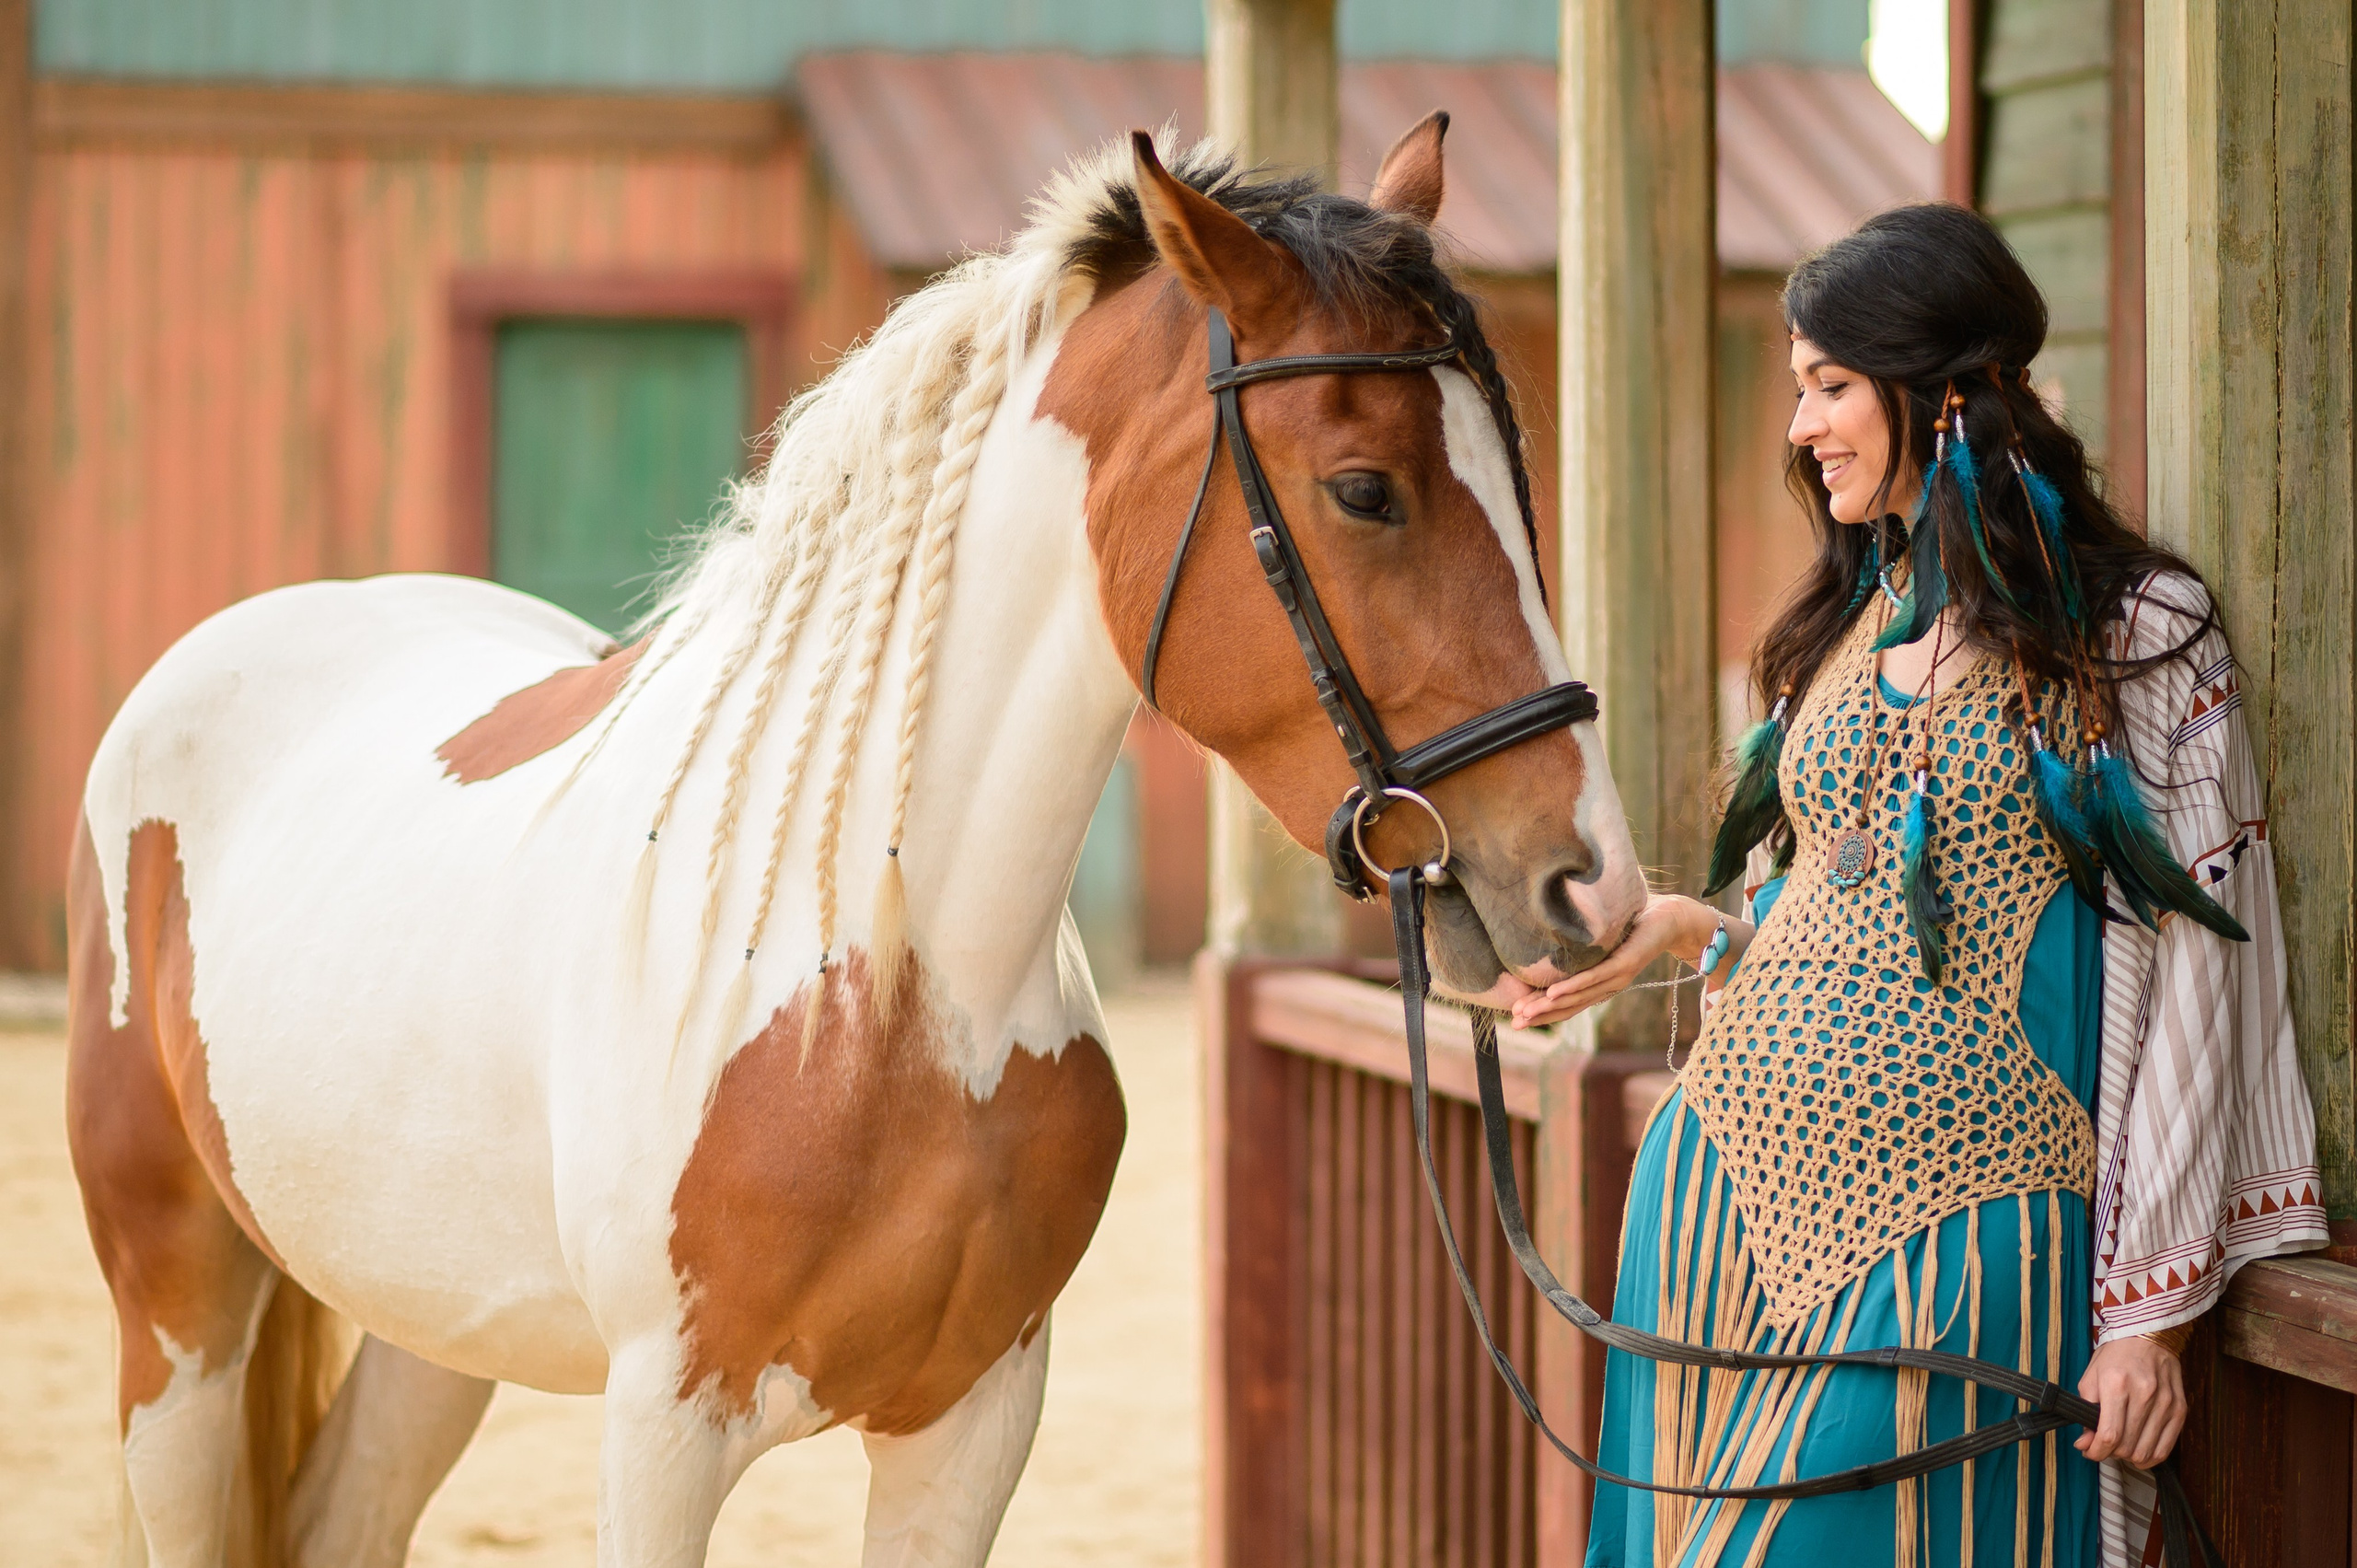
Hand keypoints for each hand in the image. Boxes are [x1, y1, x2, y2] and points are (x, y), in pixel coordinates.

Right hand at [1506, 894, 1718, 1029]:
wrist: (1673, 918)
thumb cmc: (1634, 924)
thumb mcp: (1601, 938)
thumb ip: (1581, 945)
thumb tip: (1552, 935)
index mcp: (1601, 983)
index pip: (1568, 1004)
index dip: (1543, 1013)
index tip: (1516, 1019)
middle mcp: (1608, 986)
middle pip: (1569, 1006)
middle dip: (1540, 1015)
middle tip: (1514, 1023)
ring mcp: (1617, 977)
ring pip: (1578, 996)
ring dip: (1549, 1006)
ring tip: (1525, 1011)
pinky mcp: (1626, 964)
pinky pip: (1595, 977)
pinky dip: (1573, 987)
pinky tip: (1553, 993)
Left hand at [2074, 1337, 2185, 1468]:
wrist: (2147, 1336)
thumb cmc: (2115, 1356)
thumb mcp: (2091, 1377)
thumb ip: (2086, 1411)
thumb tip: (2085, 1443)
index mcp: (2117, 1385)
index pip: (2109, 1434)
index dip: (2096, 1452)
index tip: (2089, 1452)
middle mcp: (2144, 1395)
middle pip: (2127, 1446)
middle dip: (2110, 1453)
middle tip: (2103, 1445)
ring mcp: (2165, 1403)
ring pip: (2146, 1452)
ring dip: (2129, 1456)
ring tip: (2121, 1445)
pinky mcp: (2180, 1410)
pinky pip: (2166, 1448)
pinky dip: (2150, 1456)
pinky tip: (2139, 1450)